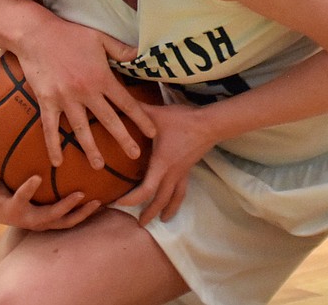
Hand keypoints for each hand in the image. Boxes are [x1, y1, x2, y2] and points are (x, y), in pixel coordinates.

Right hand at [0, 152, 101, 230]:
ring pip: (65, 223)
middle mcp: (30, 219)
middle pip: (50, 216)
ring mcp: (43, 224)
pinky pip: (71, 221)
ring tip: (98, 202)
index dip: (27, 190)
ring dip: (82, 214)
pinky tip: (102, 203)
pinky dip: (85, 214)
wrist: (0, 214)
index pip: (20, 199)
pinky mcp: (52, 224)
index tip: (36, 177)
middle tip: (80, 194)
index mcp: (13, 208)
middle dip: (66, 206)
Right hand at [17, 20, 155, 168]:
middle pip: (108, 120)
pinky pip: (50, 128)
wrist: (36, 34)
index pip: (126, 102)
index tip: (152, 133)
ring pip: (81, 129)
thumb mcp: (100, 37)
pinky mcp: (46, 102)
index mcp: (101, 77)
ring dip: (91, 149)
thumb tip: (140, 55)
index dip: (140, 118)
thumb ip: (121, 49)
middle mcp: (86, 92)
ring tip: (99, 167)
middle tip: (135, 155)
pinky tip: (57, 162)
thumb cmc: (69, 34)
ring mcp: (65, 99)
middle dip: (123, 139)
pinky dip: (53, 146)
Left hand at [115, 102, 214, 225]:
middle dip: (148, 213)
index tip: (118, 203)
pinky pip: (182, 190)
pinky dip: (177, 200)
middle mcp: (172, 173)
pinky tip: (174, 203)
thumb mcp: (156, 114)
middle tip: (138, 224)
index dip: (131, 200)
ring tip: (161, 221)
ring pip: (173, 198)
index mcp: (162, 164)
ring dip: (165, 211)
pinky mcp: (188, 169)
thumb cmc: (182, 120)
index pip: (146, 190)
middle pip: (159, 200)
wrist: (209, 123)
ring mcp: (182, 173)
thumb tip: (117, 103)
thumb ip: (136, 109)